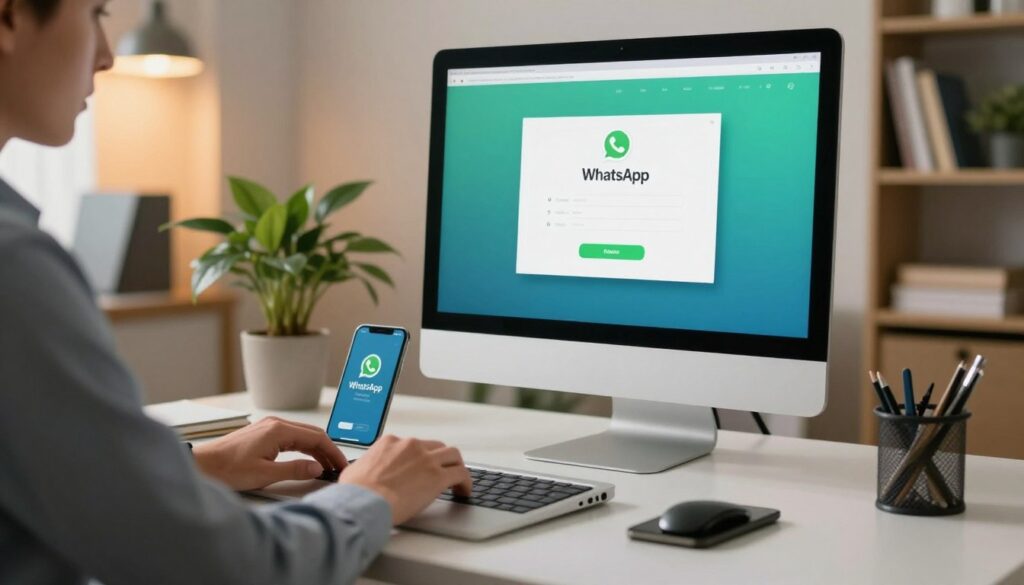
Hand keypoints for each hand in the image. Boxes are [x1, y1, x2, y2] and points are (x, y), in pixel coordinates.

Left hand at [192, 417, 347, 490]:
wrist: (204, 465)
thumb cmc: (228, 469)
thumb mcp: (265, 474)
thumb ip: (295, 469)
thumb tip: (317, 468)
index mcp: (278, 430)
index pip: (316, 438)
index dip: (332, 452)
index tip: (341, 465)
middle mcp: (275, 424)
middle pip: (312, 434)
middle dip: (328, 450)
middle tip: (338, 467)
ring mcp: (269, 427)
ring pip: (303, 436)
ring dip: (317, 450)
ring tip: (326, 466)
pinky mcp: (264, 434)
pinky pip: (292, 438)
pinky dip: (304, 449)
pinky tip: (308, 460)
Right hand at [339, 435, 471, 524]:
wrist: (363, 502)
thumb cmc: (355, 492)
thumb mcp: (355, 470)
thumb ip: (365, 467)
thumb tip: (360, 473)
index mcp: (390, 443)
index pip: (412, 446)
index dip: (418, 458)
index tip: (420, 468)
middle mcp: (411, 446)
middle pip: (435, 446)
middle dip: (440, 459)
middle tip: (443, 471)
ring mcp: (426, 460)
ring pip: (452, 455)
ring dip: (456, 466)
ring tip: (458, 480)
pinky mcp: (437, 477)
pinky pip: (461, 474)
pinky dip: (465, 482)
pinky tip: (464, 491)